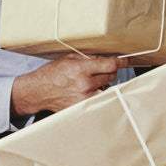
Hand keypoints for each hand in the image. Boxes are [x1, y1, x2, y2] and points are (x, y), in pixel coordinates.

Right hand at [11, 53, 128, 116]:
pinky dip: (96, 94)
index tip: (126, 60)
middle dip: (109, 72)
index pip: (109, 65)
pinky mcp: (82, 106)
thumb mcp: (69, 59)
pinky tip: (87, 91)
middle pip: (111, 76)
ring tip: (91, 82)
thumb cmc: (52, 74)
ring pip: (107, 88)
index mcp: (81, 69)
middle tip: (100, 71)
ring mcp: (84, 98)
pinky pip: (98, 99)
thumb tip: (105, 59)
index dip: (121, 62)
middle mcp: (84, 84)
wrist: (38, 91)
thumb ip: (88, 58)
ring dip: (104, 84)